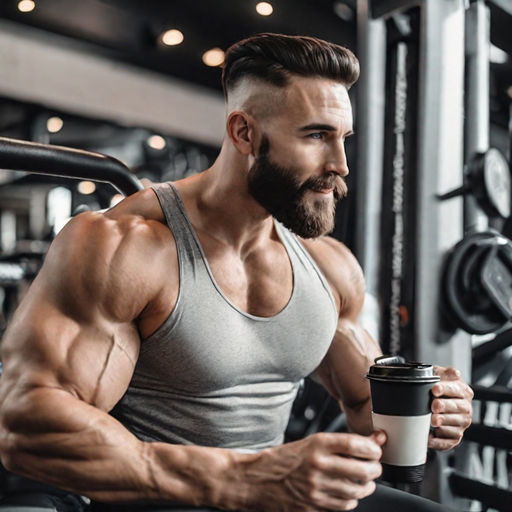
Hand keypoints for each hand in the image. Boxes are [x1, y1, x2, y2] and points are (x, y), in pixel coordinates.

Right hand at [244, 431, 385, 510]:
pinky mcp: (313, 507)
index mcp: (317, 444)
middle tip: (374, 466)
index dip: (373, 448)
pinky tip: (347, 494)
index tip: (376, 449)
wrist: (256, 480)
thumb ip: (341, 444)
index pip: (356, 444)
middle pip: (362, 469)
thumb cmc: (283, 459)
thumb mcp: (310, 443)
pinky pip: (343, 506)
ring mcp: (316, 489)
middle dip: (375, 469)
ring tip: (364, 481)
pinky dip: (351, 500)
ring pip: (356, 491)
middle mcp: (317, 465)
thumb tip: (373, 439)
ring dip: (366, 486)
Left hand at [429, 366, 473, 450]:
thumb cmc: (436, 388)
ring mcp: (461, 424)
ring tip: (433, 421)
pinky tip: (430, 437)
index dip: (445, 389)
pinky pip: (449, 441)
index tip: (434, 389)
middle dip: (445, 406)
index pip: (457, 389)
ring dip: (444, 423)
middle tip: (434, 406)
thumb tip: (454, 373)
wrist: (432, 401)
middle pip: (458, 408)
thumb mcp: (438, 375)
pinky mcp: (454, 437)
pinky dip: (439, 441)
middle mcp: (465, 408)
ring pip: (456, 425)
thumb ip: (444, 372)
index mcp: (463, 391)